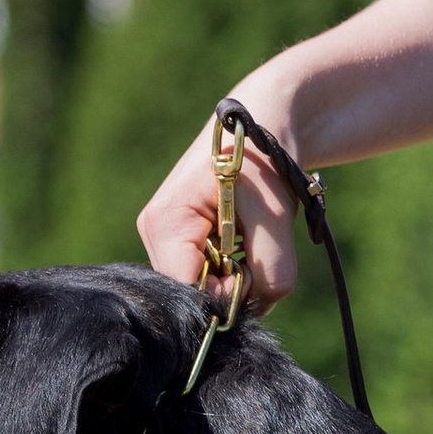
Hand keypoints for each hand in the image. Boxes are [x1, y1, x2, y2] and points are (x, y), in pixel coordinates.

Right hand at [136, 104, 301, 309]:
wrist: (266, 122)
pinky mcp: (185, 243)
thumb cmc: (265, 158)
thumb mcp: (275, 213)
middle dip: (235, 286)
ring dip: (240, 275)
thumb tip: (258, 311)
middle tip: (259, 246)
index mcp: (165, 223)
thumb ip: (272, 270)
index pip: (185, 292)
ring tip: (253, 234)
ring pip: (206, 288)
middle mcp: (157, 235)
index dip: (224, 298)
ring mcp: (168, 240)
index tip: (256, 274)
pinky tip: (247, 237)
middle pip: (193, 294)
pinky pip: (213, 276)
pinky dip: (239, 267)